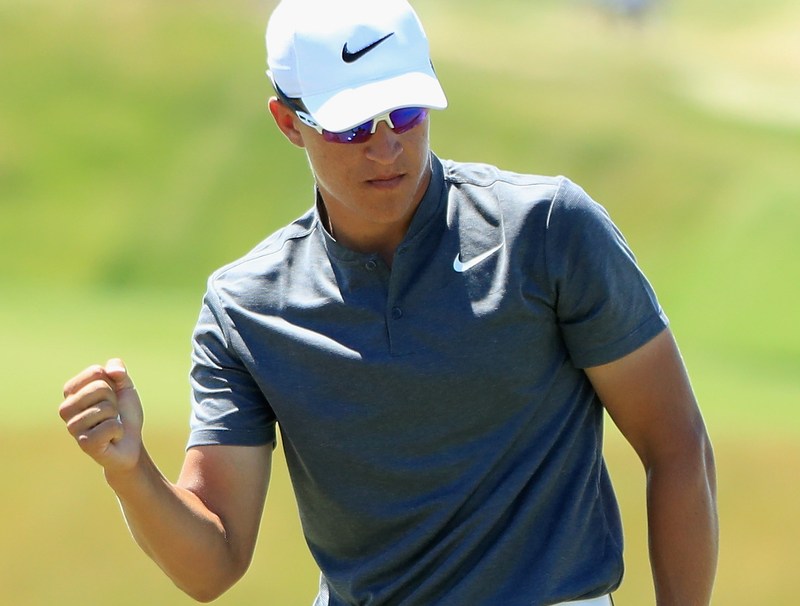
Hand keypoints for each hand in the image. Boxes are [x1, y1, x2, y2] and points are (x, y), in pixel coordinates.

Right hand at [59, 359, 143, 473]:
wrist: (130, 443)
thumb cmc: (123, 413)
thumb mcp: (124, 386)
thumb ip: (118, 370)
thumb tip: (113, 371)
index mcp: (71, 391)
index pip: (96, 372)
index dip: (112, 383)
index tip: (111, 396)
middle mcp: (65, 409)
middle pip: (100, 388)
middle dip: (114, 400)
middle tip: (112, 413)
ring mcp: (72, 427)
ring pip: (107, 408)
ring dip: (116, 417)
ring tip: (110, 425)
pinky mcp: (84, 443)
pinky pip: (111, 426)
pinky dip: (118, 431)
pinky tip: (111, 438)